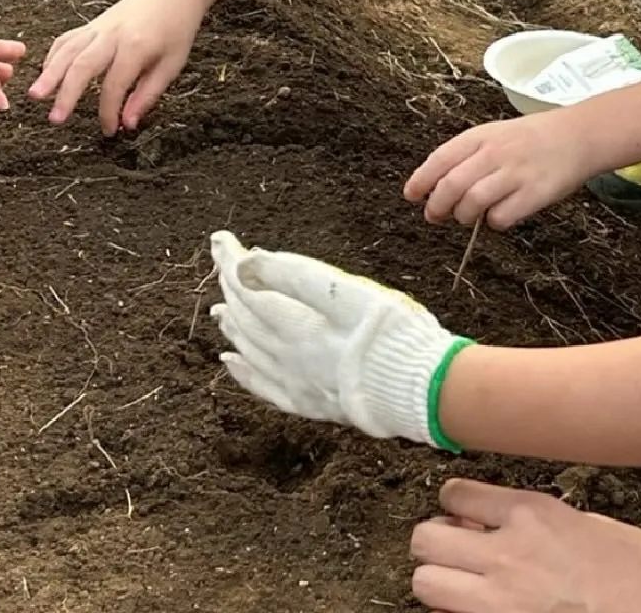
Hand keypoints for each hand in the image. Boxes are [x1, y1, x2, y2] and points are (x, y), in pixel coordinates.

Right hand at [28, 0, 206, 133]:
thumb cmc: (176, 28)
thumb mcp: (172, 65)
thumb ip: (148, 94)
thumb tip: (129, 122)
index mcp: (136, 46)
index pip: (115, 84)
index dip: (109, 111)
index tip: (109, 130)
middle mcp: (113, 35)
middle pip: (82, 65)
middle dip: (67, 94)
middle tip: (55, 118)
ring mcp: (99, 27)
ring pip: (67, 50)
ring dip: (50, 73)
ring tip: (36, 95)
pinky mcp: (92, 24)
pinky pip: (67, 39)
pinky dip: (53, 56)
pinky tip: (46, 74)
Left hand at [209, 230, 472, 446]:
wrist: (422, 390)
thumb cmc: (392, 335)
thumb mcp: (348, 292)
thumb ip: (296, 275)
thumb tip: (246, 262)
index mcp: (298, 326)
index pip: (250, 288)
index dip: (231, 261)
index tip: (220, 238)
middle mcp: (289, 357)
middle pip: (246, 318)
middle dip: (230, 286)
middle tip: (220, 262)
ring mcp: (298, 382)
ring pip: (251, 351)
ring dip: (233, 326)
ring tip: (219, 309)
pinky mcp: (312, 402)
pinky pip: (264, 386)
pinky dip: (243, 371)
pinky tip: (232, 362)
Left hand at [404, 109, 593, 228]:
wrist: (577, 136)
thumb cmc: (532, 138)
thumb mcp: (495, 134)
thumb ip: (467, 156)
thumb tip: (434, 185)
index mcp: (481, 136)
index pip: (440, 159)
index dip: (421, 180)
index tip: (411, 195)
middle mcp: (495, 153)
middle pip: (451, 186)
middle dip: (437, 207)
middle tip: (435, 216)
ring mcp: (515, 173)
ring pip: (472, 204)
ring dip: (464, 216)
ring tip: (468, 216)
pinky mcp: (534, 194)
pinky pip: (501, 218)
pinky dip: (494, 222)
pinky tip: (500, 214)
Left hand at [409, 479, 640, 612]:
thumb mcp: (591, 524)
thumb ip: (538, 522)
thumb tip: (502, 521)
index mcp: (533, 514)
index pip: (455, 494)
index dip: (456, 506)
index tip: (464, 516)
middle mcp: (507, 553)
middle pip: (425, 538)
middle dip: (436, 543)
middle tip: (457, 552)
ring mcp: (500, 601)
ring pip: (424, 583)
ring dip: (438, 583)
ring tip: (463, 587)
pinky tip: (479, 610)